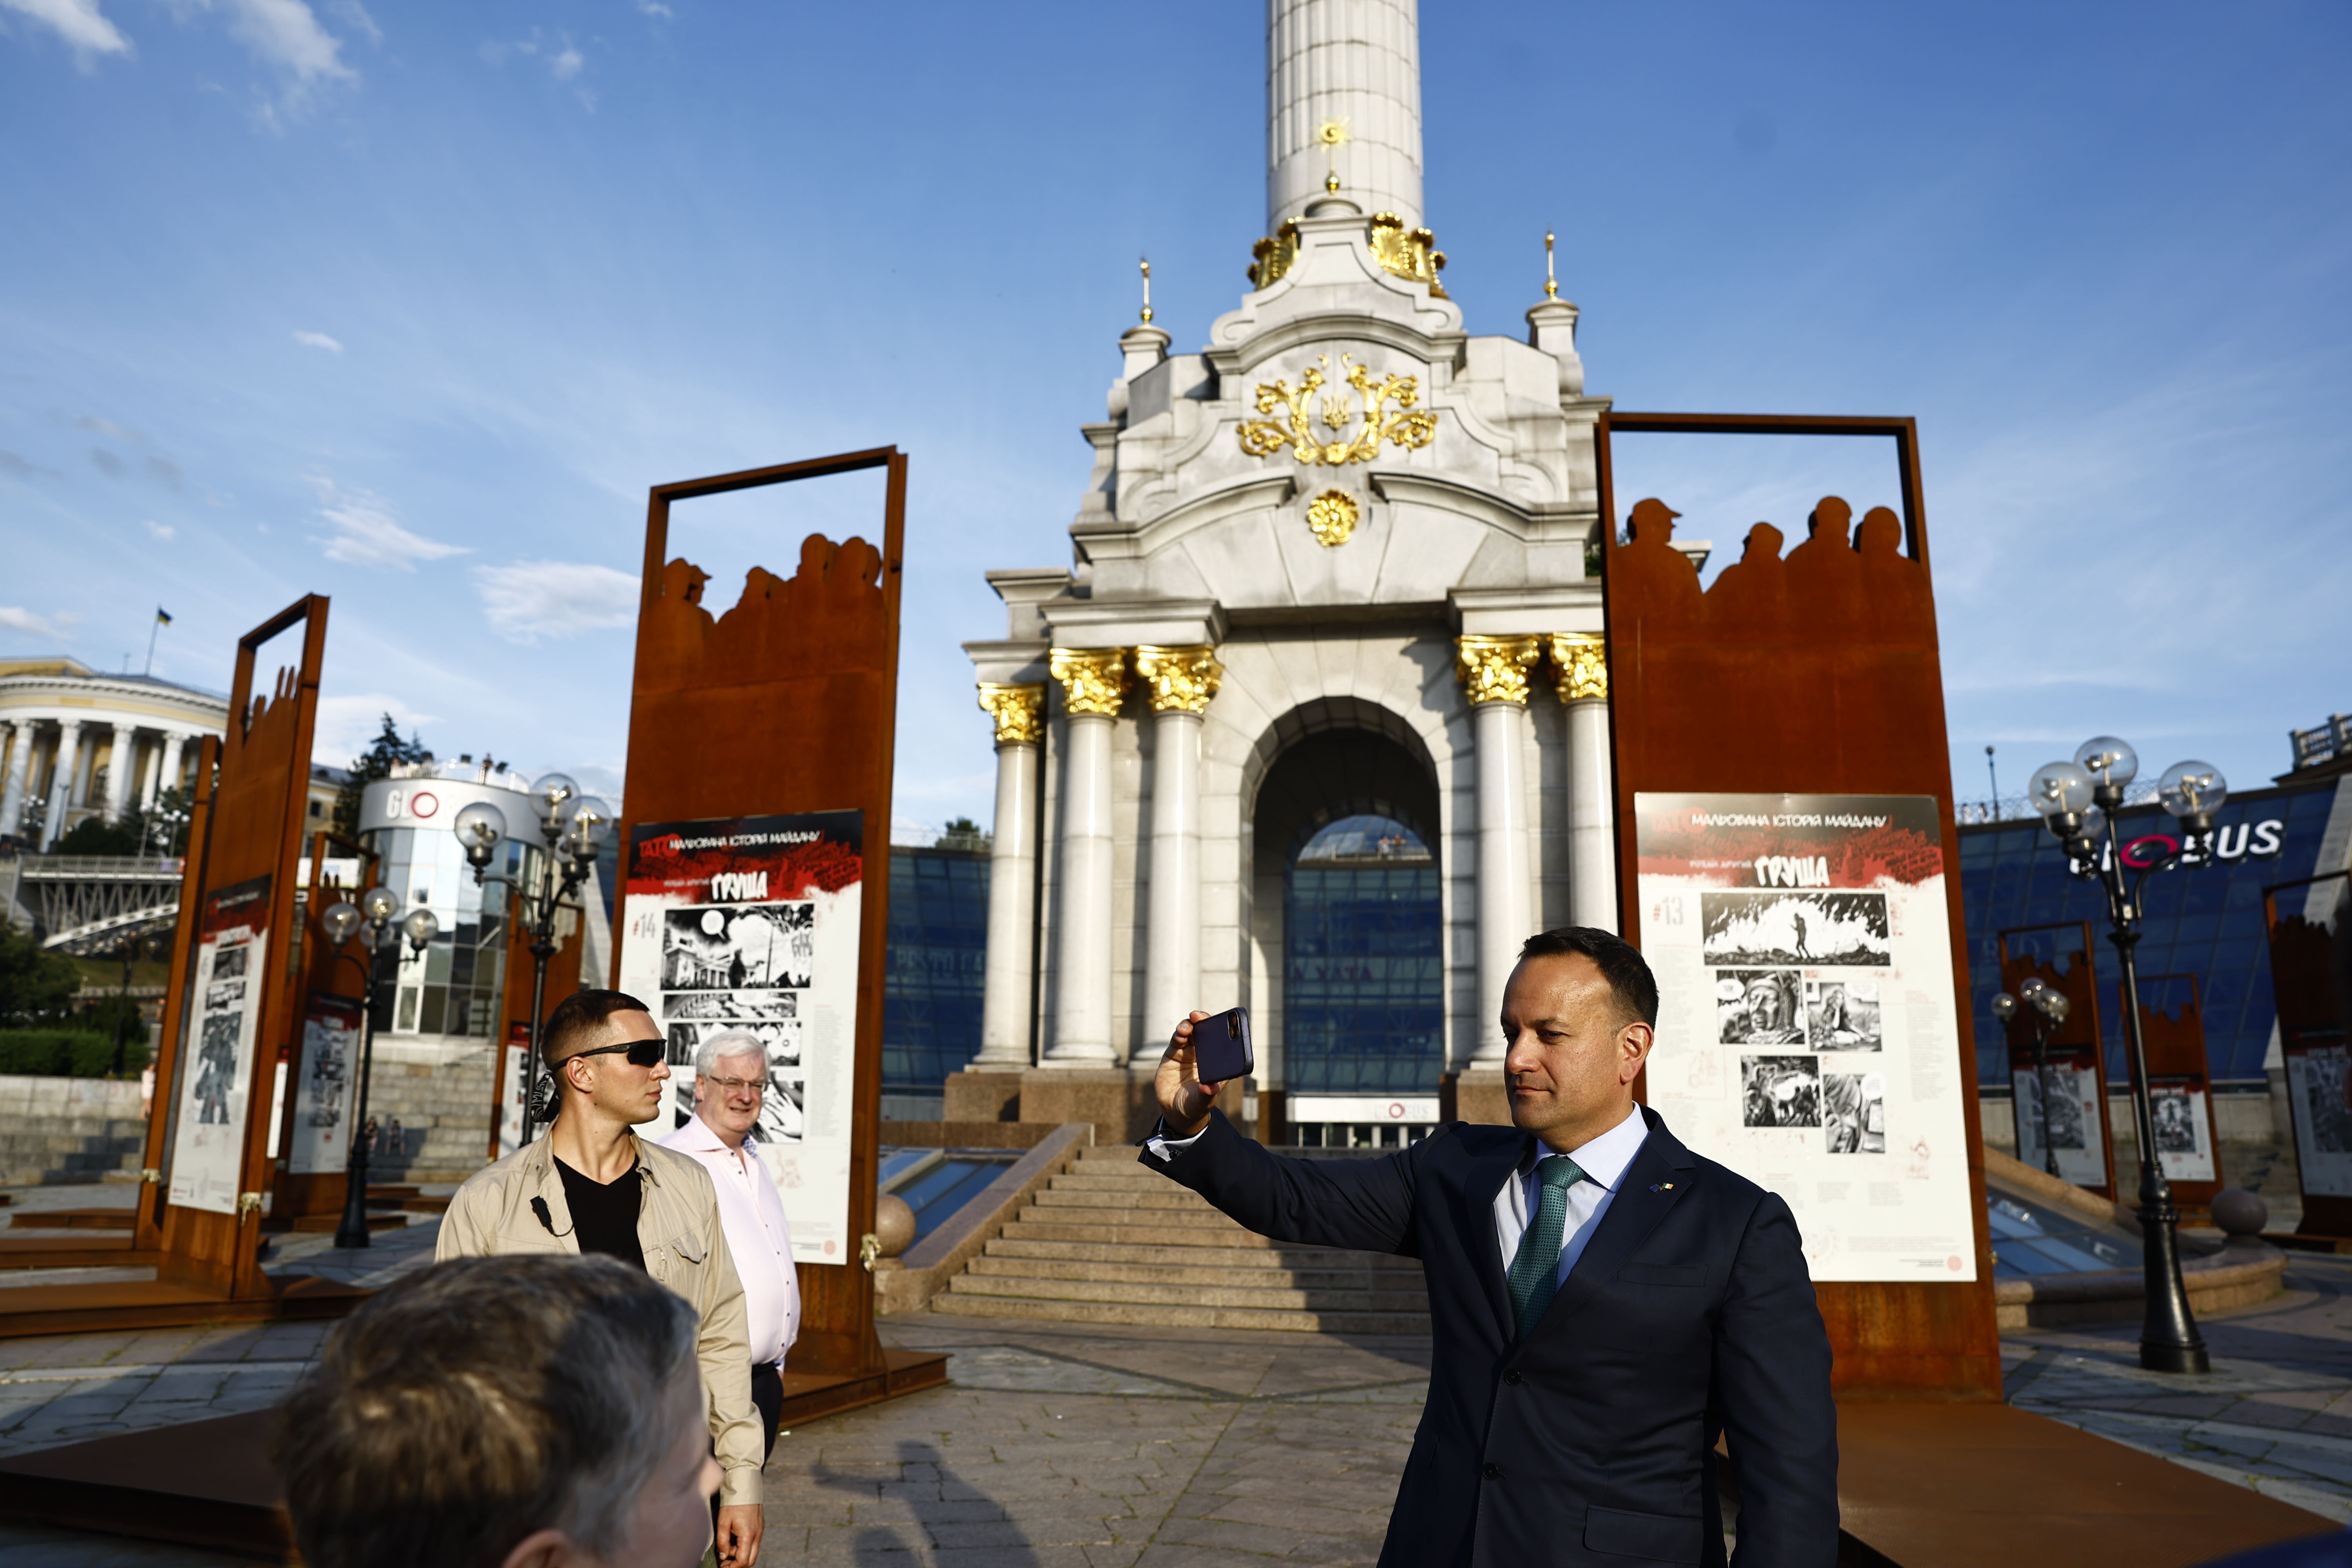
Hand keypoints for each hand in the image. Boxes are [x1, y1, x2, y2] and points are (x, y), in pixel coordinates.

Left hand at [715, 1503, 762, 1566]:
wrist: (745, 1487)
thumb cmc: (733, 1503)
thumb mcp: (723, 1522)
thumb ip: (722, 1541)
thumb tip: (723, 1555)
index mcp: (748, 1535)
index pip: (743, 1561)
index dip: (732, 1567)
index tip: (722, 1565)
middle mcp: (757, 1535)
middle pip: (751, 1560)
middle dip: (738, 1564)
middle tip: (726, 1562)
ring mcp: (760, 1531)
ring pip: (753, 1552)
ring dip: (741, 1554)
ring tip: (728, 1546)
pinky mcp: (760, 1527)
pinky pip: (754, 1543)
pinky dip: (744, 1546)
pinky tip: (735, 1539)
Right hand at [1153, 1012, 1223, 1137]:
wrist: (1175, 1111)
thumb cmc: (1195, 1106)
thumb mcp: (1202, 1103)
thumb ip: (1206, 1095)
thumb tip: (1211, 1088)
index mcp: (1218, 1063)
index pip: (1224, 1043)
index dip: (1226, 1031)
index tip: (1226, 1025)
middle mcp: (1204, 1054)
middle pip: (1207, 1032)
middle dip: (1205, 1021)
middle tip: (1200, 1017)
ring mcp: (1189, 1052)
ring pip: (1191, 1032)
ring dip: (1190, 1025)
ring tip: (1188, 1027)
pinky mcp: (1174, 1054)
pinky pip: (1177, 1040)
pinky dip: (1179, 1033)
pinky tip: (1181, 1032)